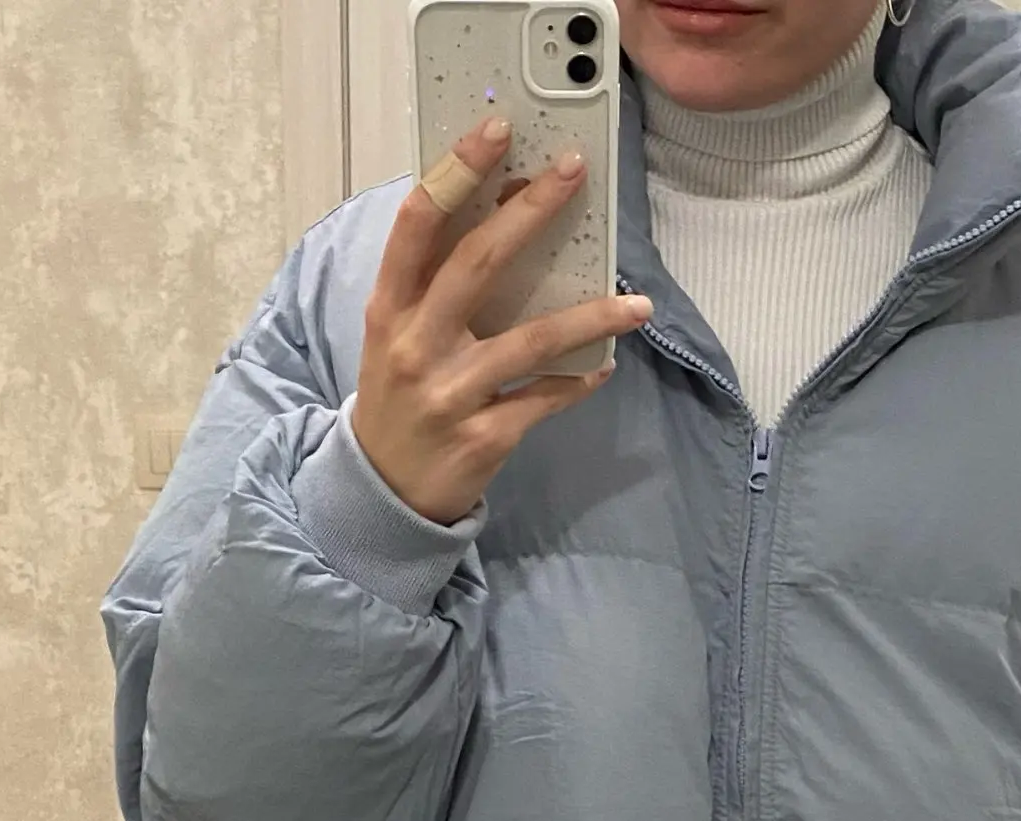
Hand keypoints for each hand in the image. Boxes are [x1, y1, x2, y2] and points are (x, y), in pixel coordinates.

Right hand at [352, 118, 654, 525]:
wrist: (383, 490)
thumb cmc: (400, 395)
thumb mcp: (396, 336)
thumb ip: (435, 286)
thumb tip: (507, 221)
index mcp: (387, 309)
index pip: (418, 225)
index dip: (457, 172)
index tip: (497, 129)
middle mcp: (413, 346)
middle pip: (477, 264)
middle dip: (530, 211)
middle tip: (573, 172)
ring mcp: (450, 394)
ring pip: (531, 340)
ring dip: (592, 317)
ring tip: (637, 303)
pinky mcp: (483, 438)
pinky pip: (545, 399)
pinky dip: (579, 380)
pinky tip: (605, 364)